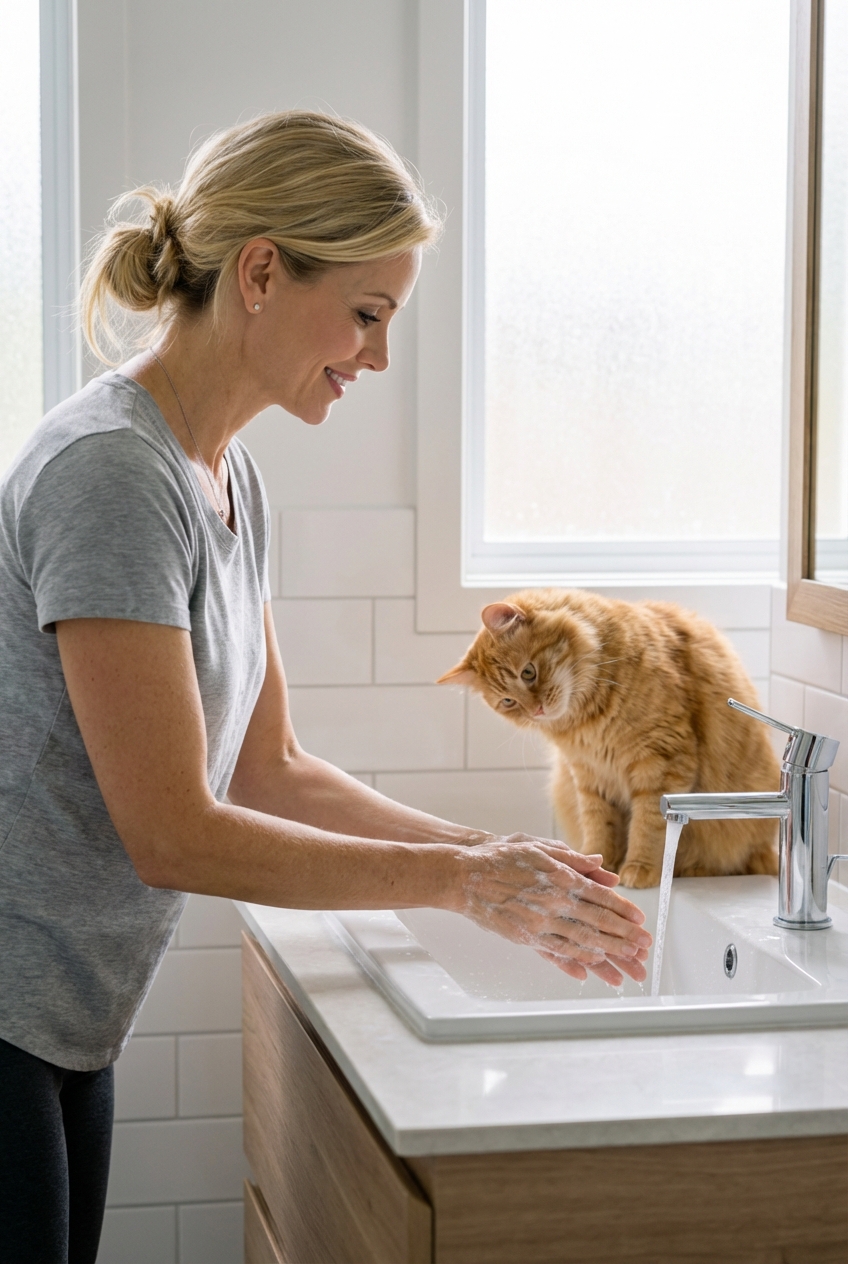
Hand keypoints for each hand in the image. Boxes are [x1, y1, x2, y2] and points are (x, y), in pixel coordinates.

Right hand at [450, 835, 651, 987]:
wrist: (464, 875)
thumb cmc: (501, 858)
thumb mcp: (538, 847)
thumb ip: (572, 859)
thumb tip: (599, 865)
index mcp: (559, 878)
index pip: (600, 897)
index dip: (623, 910)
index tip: (640, 919)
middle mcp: (553, 901)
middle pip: (597, 922)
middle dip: (624, 935)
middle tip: (644, 945)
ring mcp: (539, 921)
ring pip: (581, 940)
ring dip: (608, 952)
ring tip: (627, 960)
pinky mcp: (524, 936)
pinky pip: (556, 951)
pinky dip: (576, 960)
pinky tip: (591, 967)